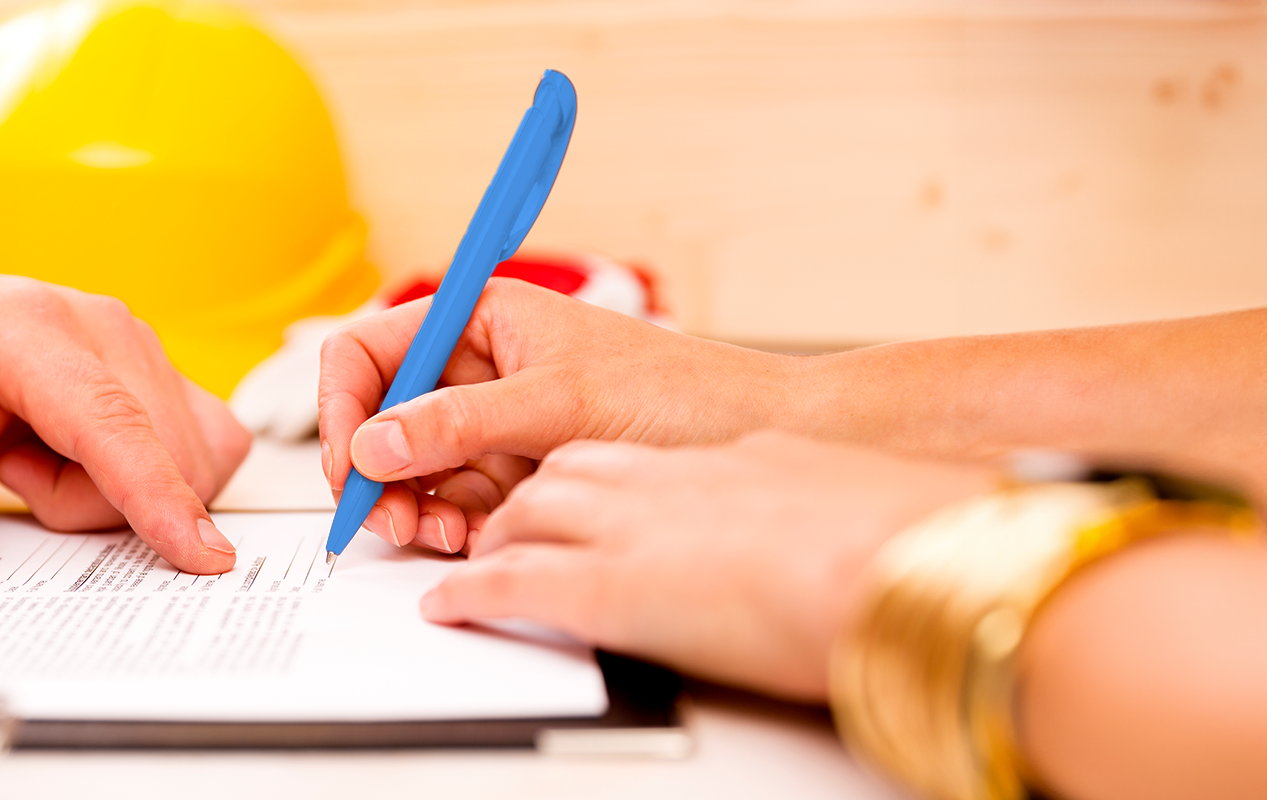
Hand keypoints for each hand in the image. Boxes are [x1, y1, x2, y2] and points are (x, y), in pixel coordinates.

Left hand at [0, 258, 250, 575]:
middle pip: (161, 452)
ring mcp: (133, 347)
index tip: (198, 555)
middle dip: (91, 504)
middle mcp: (101, 326)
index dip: (158, 492)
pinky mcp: (149, 375)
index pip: (113, 419)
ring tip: (31, 460)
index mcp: (32, 326)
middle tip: (6, 474)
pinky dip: (146, 479)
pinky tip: (75, 461)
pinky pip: (195, 447)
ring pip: (184, 457)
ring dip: (115, 491)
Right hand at [317, 278, 789, 551]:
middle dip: (377, 472)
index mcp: (479, 319)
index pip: (369, 352)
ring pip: (412, 470)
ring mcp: (493, 425)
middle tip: (390, 519)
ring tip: (445, 534)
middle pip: (379, 419)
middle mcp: (476, 368)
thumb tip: (375, 441)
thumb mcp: (561, 402)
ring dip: (414, 508)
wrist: (755, 436)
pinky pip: (453, 503)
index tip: (350, 463)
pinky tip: (474, 540)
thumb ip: (461, 421)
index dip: (343, 407)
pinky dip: (452, 527)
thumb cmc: (681, 392)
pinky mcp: (514, 474)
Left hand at [418, 431, 995, 699]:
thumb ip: (792, 496)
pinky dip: (466, 593)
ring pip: (521, 515)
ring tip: (468, 562)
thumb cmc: (897, 538)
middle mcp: (663, 481)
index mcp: (719, 460)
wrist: (908, 561)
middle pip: (555, 474)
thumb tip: (802, 516)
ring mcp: (629, 527)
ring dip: (487, 538)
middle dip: (514, 500)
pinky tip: (447, 606)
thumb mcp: (833, 502)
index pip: (617, 451)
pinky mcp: (608, 587)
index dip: (575, 474)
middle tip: (491, 526)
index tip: (559, 495)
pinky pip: (506, 583)